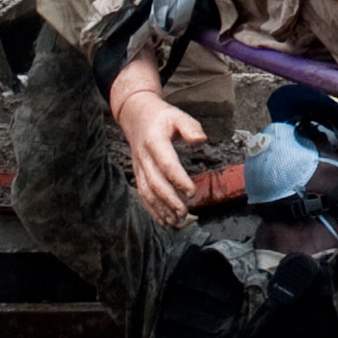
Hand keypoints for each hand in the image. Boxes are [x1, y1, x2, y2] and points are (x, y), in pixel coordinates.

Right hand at [108, 55, 204, 226]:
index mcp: (155, 142)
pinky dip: (152, 209)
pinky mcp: (139, 174)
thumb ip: (191, 127)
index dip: (178, 180)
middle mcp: (144, 157)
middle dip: (169, 200)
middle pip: (155, 183)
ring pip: (147, 192)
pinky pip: (143, 194)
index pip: (167, 164)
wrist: (136, 115)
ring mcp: (139, 167)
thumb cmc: (161, 117)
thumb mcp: (177, 116)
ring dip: (160, 209)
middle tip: (184, 213)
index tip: (192, 192)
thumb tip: (201, 140)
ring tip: (176, 221)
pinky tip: (164, 220)